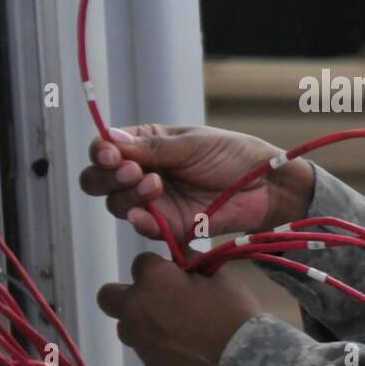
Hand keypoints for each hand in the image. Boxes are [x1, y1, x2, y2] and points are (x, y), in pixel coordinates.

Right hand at [77, 124, 314, 240]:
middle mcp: (144, 173)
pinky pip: (143, 227)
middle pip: (99, 180)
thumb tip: (109, 138)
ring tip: (155, 185)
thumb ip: (152, 146)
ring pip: (116, 204)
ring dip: (128, 195)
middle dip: (106, 177)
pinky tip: (145, 213)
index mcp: (147, 144)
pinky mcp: (169, 225)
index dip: (101, 152)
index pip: (107, 148)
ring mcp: (154, 201)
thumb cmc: (233, 155)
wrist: (265, 185)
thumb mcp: (193, 143)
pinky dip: (139, 220)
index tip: (111, 154)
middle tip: (131, 171)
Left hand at [97, 252, 263, 365]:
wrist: (240, 360)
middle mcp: (136, 306)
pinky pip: (142, 346)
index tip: (177, 277)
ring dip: (141, 320)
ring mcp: (138, 337)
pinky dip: (155, 343)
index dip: (160, 269)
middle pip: (109, 295)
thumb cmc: (232, 310)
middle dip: (128, 294)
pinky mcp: (147, 362)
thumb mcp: (217, 274)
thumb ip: (191, 262)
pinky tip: (181, 346)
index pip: (141, 262)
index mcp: (154, 278)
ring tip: (172, 326)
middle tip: (156, 299)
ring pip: (124, 323)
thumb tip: (180, 260)